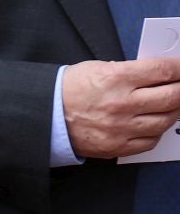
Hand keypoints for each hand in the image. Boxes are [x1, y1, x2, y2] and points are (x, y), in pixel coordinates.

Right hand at [64, 57, 179, 158]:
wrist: (47, 115)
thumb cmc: (71, 88)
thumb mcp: (97, 68)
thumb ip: (130, 72)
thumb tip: (158, 75)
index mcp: (115, 78)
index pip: (161, 71)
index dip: (179, 68)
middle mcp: (121, 104)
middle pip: (171, 96)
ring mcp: (121, 127)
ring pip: (165, 120)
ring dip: (174, 111)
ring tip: (172, 104)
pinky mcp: (118, 146)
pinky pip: (151, 140)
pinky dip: (158, 131)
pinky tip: (154, 122)